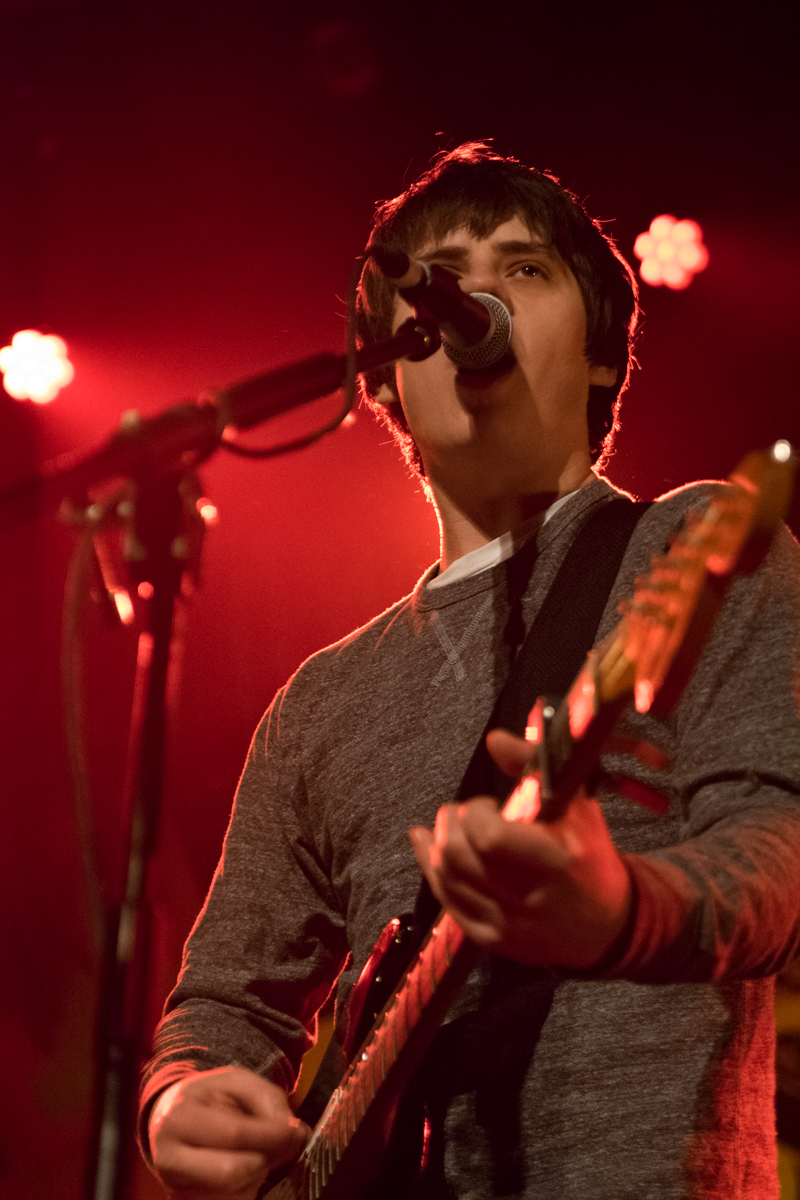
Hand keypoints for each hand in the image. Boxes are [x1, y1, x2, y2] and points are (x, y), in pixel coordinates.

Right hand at [149, 1065, 308, 1199]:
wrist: (167, 1118)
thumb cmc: (208, 1097)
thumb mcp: (237, 1081)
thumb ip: (268, 1099)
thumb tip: (293, 1133)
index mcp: (180, 1118)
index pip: (236, 1134)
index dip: (274, 1136)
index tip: (299, 1134)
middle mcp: (169, 1158)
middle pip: (232, 1173)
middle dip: (265, 1160)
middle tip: (278, 1148)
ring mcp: (174, 1189)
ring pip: (234, 1195)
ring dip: (258, 1177)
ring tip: (256, 1156)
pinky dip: (247, 1190)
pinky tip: (245, 1171)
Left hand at [410, 729, 631, 969]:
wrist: (606, 925)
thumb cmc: (589, 855)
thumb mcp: (577, 804)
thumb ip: (534, 766)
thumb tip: (494, 739)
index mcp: (556, 861)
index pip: (490, 838)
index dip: (476, 813)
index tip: (489, 805)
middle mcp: (530, 897)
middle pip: (457, 856)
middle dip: (450, 823)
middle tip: (464, 814)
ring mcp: (508, 924)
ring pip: (445, 877)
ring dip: (438, 843)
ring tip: (453, 828)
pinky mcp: (492, 941)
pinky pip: (446, 902)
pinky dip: (431, 869)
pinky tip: (428, 847)